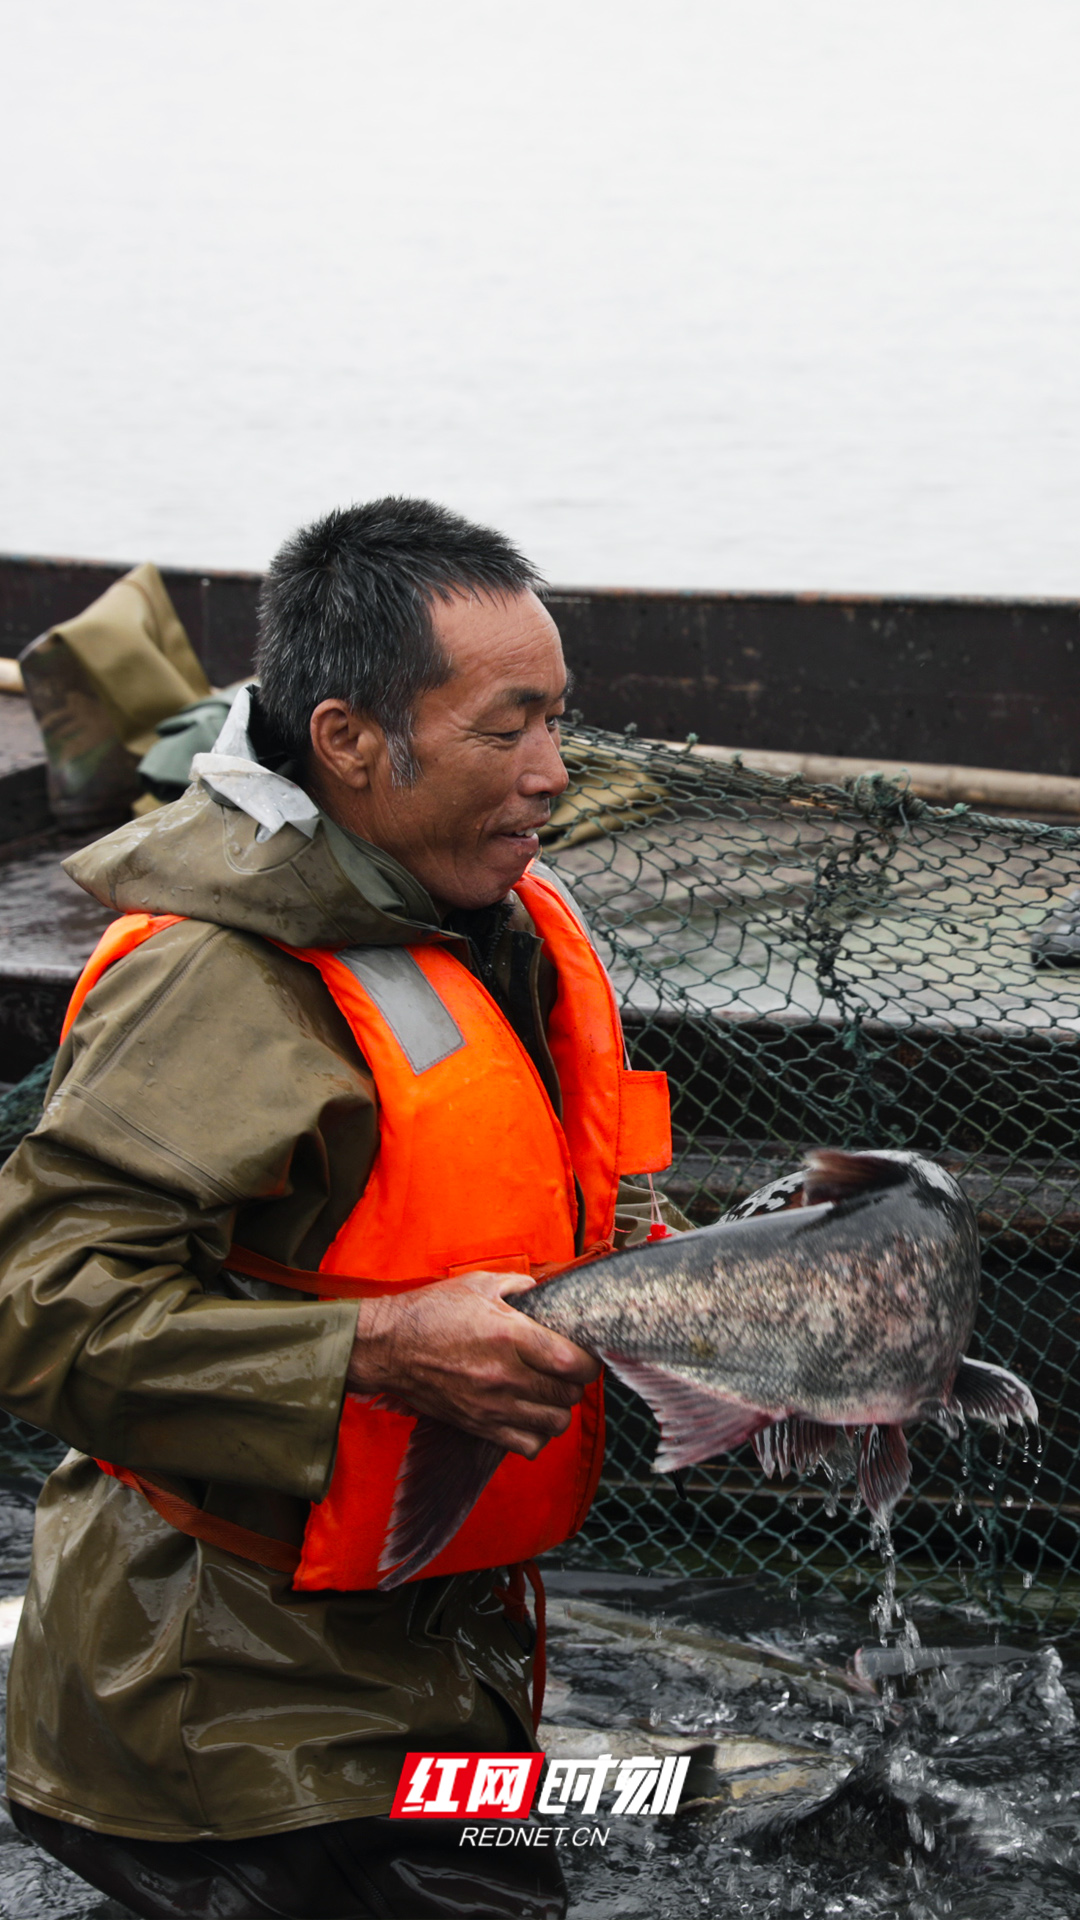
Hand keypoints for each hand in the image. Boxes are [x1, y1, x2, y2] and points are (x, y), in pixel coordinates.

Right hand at [346, 1271, 600, 1456]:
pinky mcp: (479, 1426)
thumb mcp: (478, 1285)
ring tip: (548, 1394)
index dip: (588, 1360)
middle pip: (568, 1395)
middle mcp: (505, 1375)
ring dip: (558, 1409)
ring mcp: (492, 1405)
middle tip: (563, 1370)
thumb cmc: (429, 1312)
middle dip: (574, 1382)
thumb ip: (518, 1285)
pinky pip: (528, 1446)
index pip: (573, 1362)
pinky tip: (528, 1416)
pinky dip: (536, 1435)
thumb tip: (544, 1290)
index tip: (583, 1354)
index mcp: (509, 1335)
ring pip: (554, 1424)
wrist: (387, 1347)